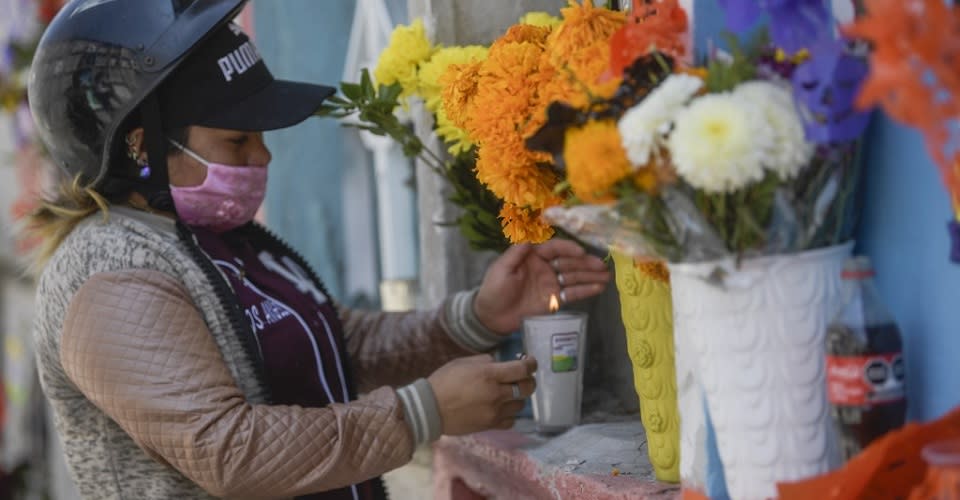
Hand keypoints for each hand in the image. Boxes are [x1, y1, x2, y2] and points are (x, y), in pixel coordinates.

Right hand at [428, 354, 536, 434]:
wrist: (429, 409)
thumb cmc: (444, 381)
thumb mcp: (463, 362)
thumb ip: (485, 361)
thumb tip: (500, 363)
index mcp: (488, 375)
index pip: (521, 369)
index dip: (531, 364)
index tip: (530, 362)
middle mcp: (495, 394)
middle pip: (527, 388)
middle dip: (529, 380)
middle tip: (523, 377)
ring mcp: (494, 412)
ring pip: (520, 405)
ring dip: (518, 397)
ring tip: (508, 393)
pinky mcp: (490, 425)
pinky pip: (511, 420)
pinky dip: (510, 413)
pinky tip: (502, 408)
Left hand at [474, 239, 610, 333]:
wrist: (491, 317)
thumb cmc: (494, 290)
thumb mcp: (502, 269)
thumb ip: (516, 254)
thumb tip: (530, 238)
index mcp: (533, 257)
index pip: (554, 249)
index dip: (568, 249)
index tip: (580, 251)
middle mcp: (545, 268)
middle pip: (568, 262)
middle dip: (585, 263)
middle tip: (602, 265)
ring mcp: (551, 284)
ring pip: (574, 277)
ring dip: (590, 276)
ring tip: (607, 276)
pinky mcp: (555, 300)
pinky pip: (572, 293)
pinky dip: (585, 291)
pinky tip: (599, 288)